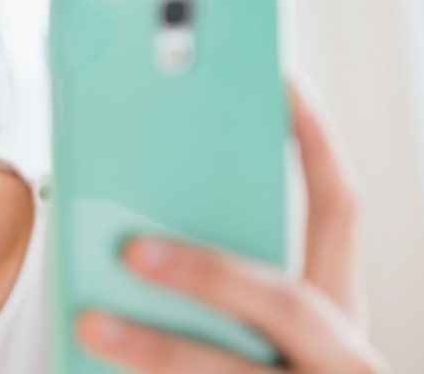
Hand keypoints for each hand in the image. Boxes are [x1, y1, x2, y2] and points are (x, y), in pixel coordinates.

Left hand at [76, 83, 387, 372]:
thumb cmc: (268, 367)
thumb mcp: (269, 329)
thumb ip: (229, 278)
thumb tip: (130, 220)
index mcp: (337, 311)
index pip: (340, 212)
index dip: (316, 143)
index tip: (279, 80)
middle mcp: (338, 356)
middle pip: (285, 300)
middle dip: (209, 272)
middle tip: (133, 249)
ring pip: (229, 373)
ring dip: (156, 350)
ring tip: (88, 325)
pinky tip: (84, 361)